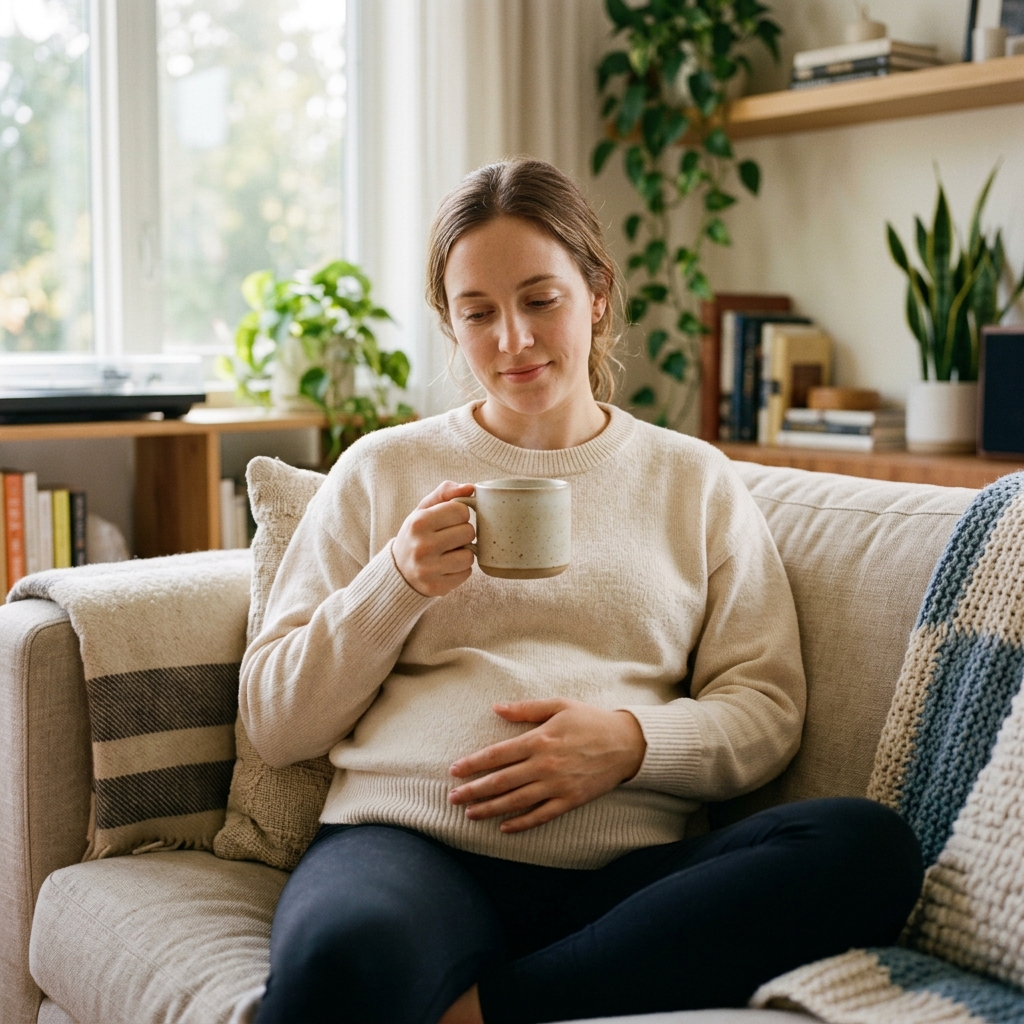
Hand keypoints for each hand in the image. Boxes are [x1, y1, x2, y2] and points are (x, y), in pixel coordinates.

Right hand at [393, 481, 475, 596]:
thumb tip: (471, 488)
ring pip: (469, 556)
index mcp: (418, 522)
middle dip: (462, 534)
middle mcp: (422, 546)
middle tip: (448, 538)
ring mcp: (428, 570)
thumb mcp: (423, 510)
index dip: (459, 515)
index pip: (461, 510)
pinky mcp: (436, 588)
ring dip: (463, 553)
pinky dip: (460, 569)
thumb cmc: (416, 535)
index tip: (448, 521)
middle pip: (468, 532)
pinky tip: (446, 567)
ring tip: (448, 553)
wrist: (397, 571)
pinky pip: (466, 573)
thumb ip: (445, 493)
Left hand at [448, 699, 646, 832]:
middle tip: (452, 798)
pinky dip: (521, 823)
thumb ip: (525, 709)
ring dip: (490, 808)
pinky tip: (504, 827)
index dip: (473, 764)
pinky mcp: (570, 800)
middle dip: (473, 790)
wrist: (626, 743)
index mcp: (539, 739)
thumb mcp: (558, 705)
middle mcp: (544, 765)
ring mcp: (557, 785)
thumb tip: (495, 708)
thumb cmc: (590, 720)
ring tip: (470, 813)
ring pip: (515, 801)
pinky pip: (540, 816)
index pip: (497, 755)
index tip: (454, 771)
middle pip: (500, 781)